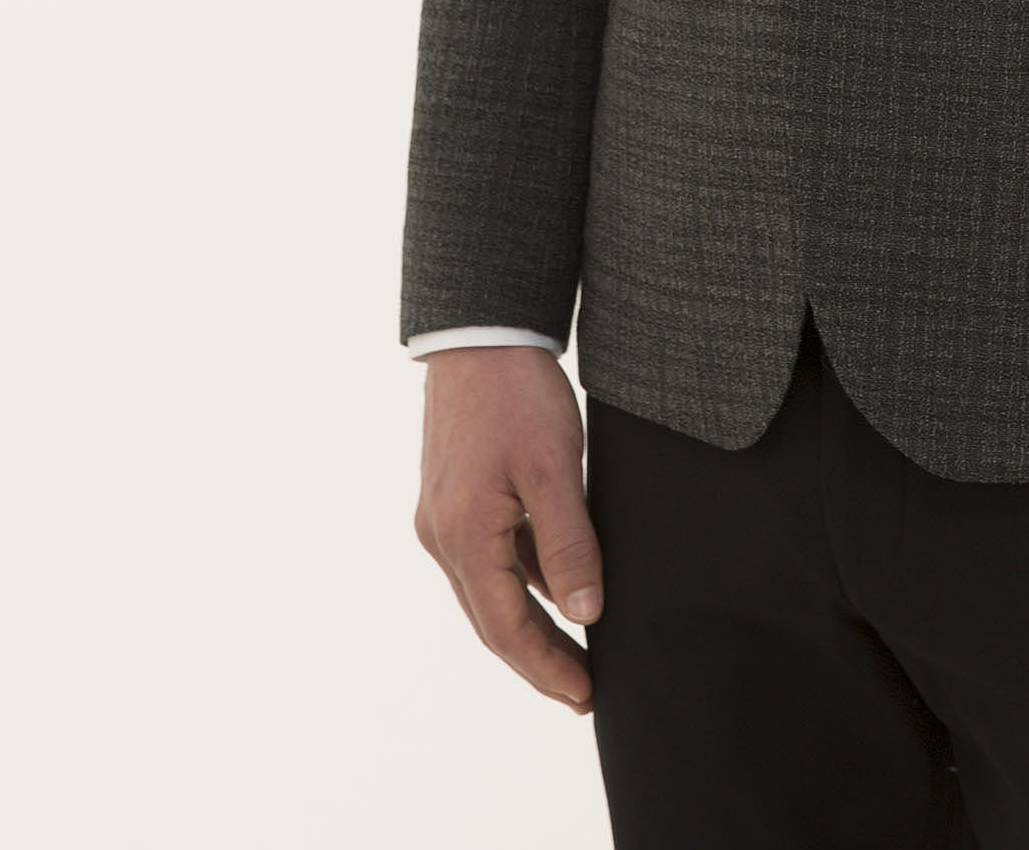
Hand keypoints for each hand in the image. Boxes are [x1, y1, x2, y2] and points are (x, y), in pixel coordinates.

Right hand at [415, 346, 600, 711]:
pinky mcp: (455, 495)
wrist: (480, 331)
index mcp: (463, 536)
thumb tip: (585, 613)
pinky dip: (522, 580)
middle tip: (583, 690)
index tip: (585, 696)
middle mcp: (443, 535)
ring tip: (576, 649)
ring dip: (530, 623)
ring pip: (490, 590)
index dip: (547, 668)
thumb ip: (569, 544)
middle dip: (539, 659)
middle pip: (492, 619)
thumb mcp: (553, 468)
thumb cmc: (516, 394)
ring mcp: (445, 515)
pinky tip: (556, 586)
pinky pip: (491, 556)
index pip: (506, 629)